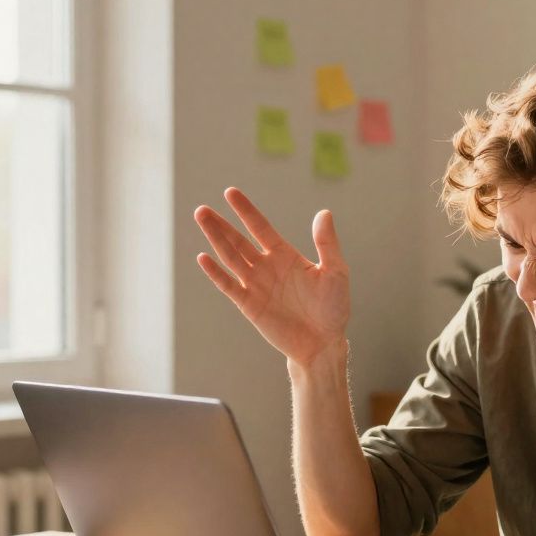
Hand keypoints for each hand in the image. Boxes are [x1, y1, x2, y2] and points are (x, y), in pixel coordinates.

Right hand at [194, 187, 350, 366]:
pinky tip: (203, 257)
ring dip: (215, 240)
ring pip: (230, 258)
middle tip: (202, 209)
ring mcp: (256, 285)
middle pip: (238, 241)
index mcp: (285, 255)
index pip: (260, 227)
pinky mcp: (249, 305)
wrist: (323, 343)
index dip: (246, 211)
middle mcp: (267, 267)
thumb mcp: (335, 272)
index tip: (230, 192)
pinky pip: (229, 286)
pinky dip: (216, 272)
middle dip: (220, 225)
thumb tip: (324, 212)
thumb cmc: (333, 308)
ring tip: (200, 221)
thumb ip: (327, 243)